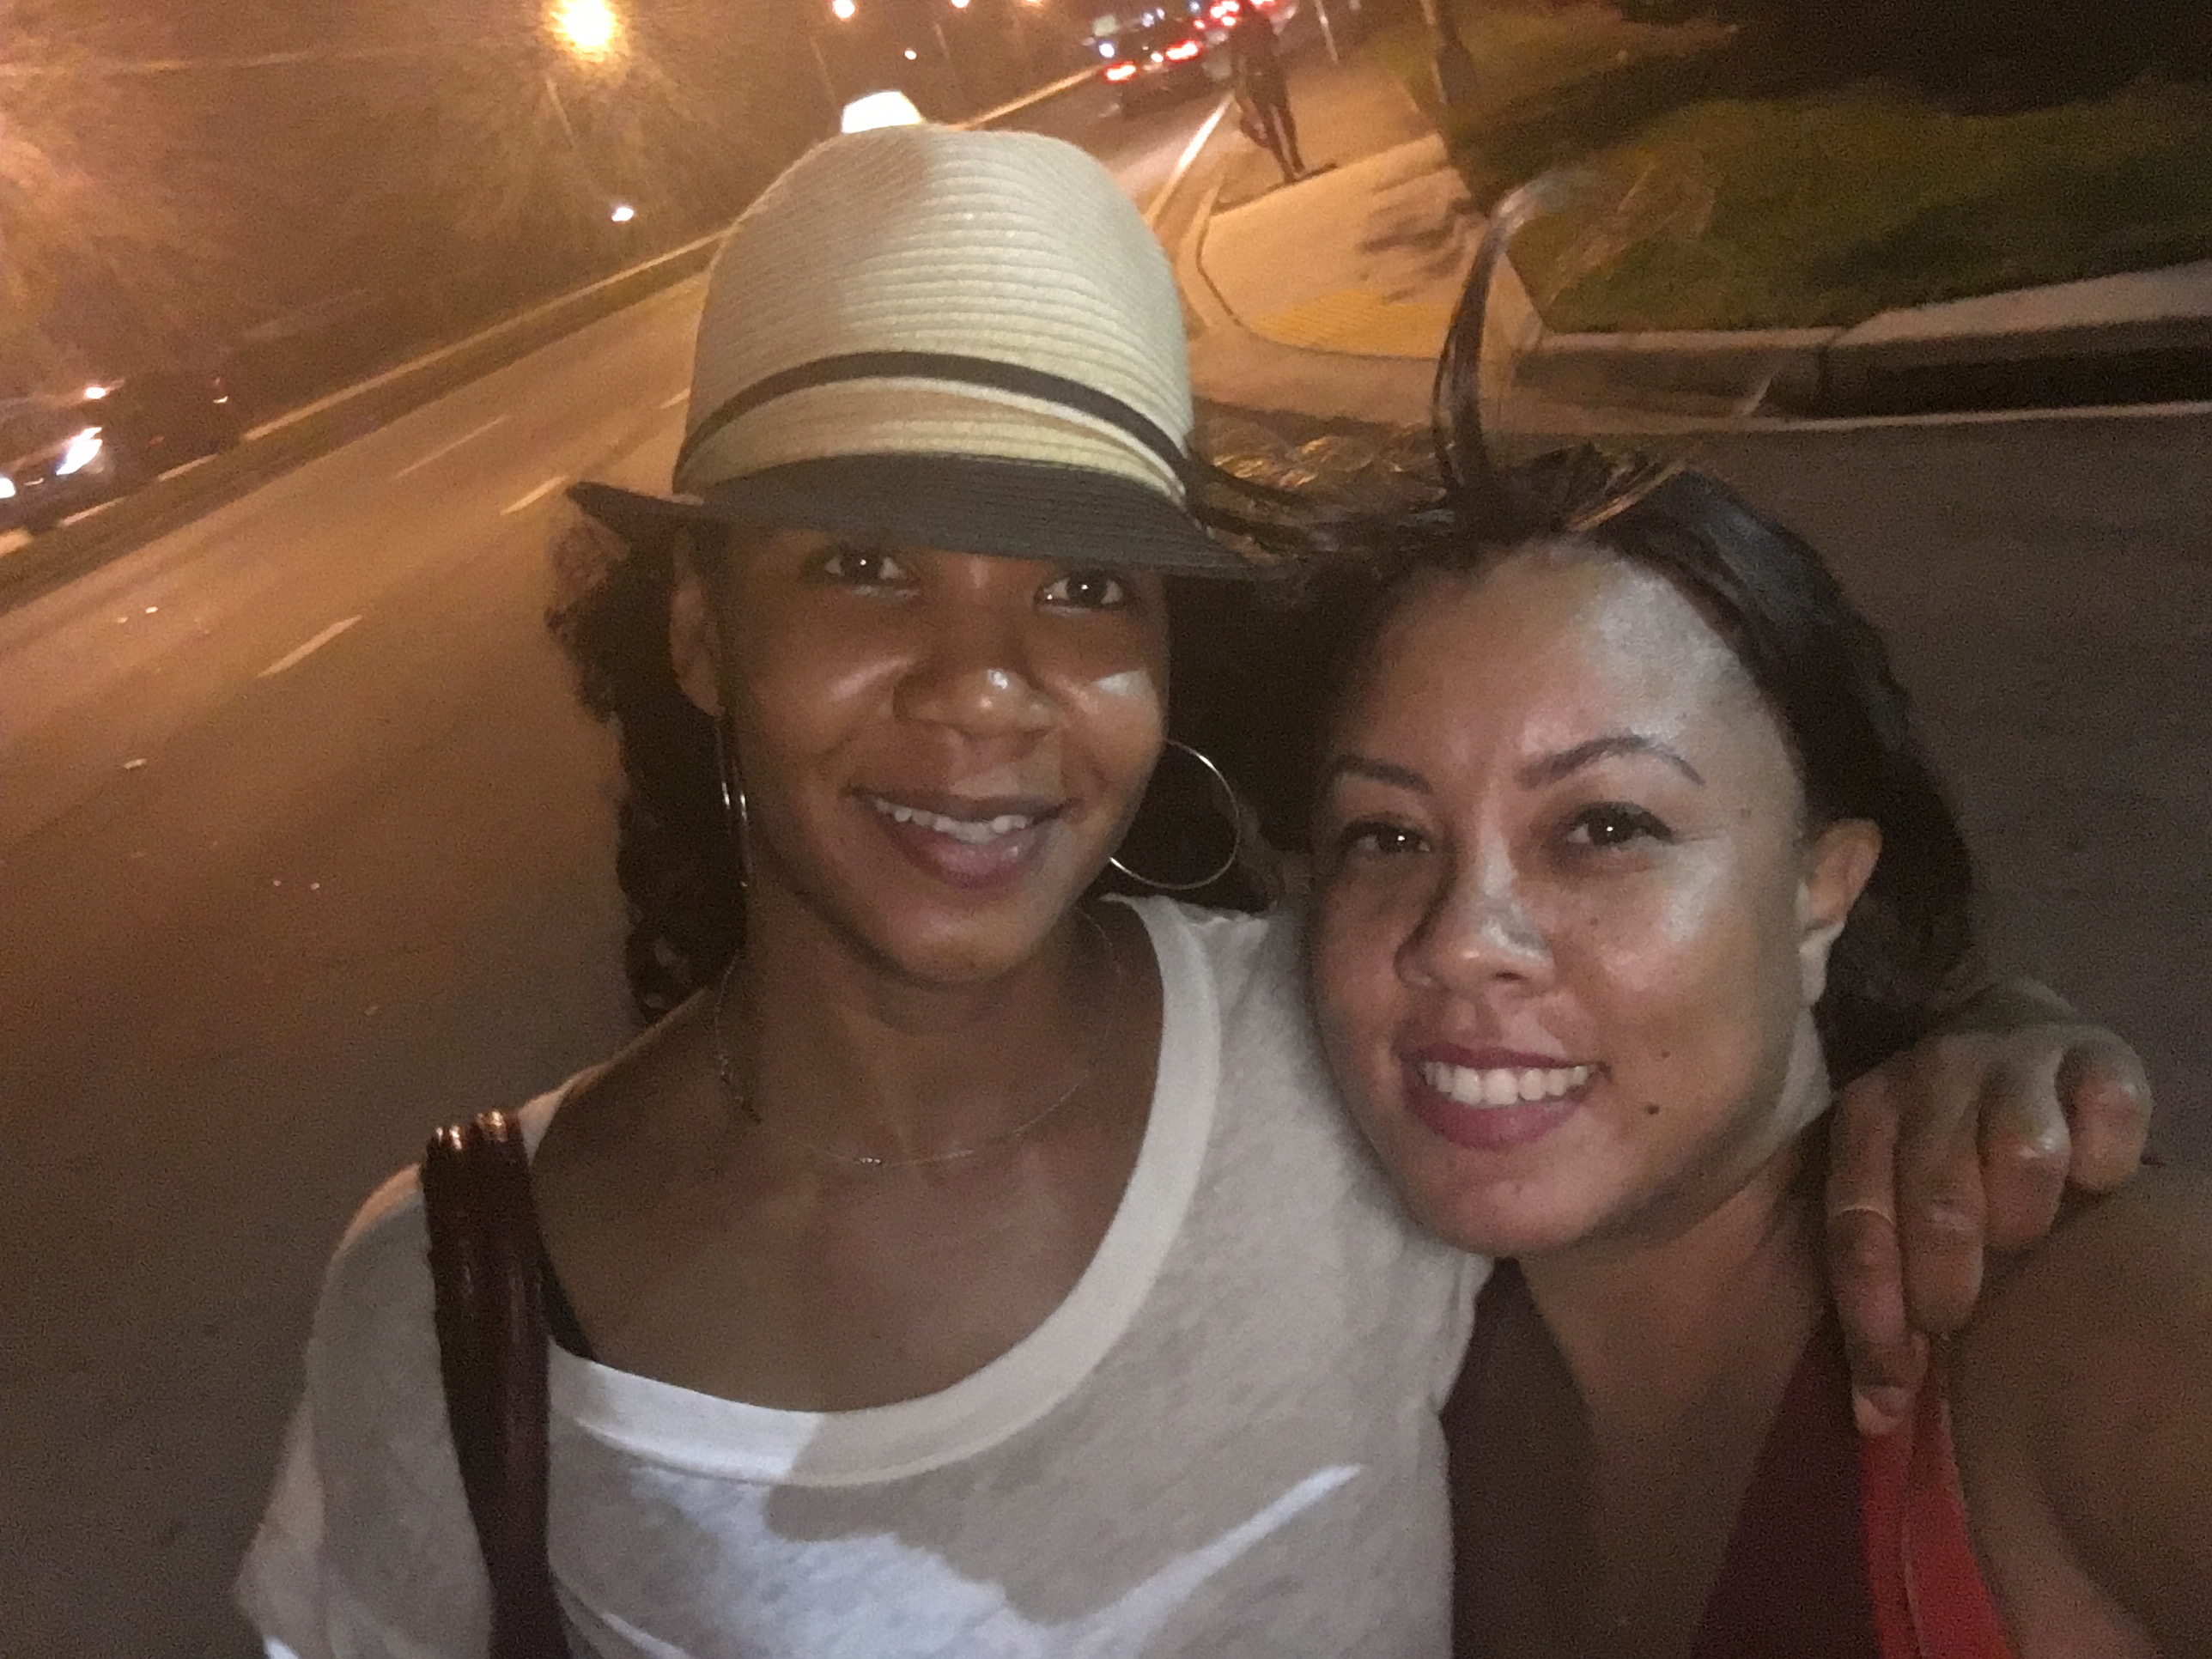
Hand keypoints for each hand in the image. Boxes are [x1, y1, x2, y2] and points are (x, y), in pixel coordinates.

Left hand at [1825, 994, 2151, 1435]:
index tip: (1887, 1402)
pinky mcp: (2097, 1055)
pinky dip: (2103, 1165)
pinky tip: (2091, 1184)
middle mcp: (1929, 1075)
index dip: (1874, 1327)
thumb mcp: (1891, 1193)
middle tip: (1963, 1319)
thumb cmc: (1942, 1147)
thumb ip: (1880, 1279)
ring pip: (2025, 1156)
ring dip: (2027, 1219)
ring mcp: (2013, 1060)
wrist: (2010, 1031)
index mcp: (1865, 1116)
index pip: (1857, 1232)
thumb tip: (1875, 1417)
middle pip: (1940, 1205)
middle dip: (1950, 1288)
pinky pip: (2106, 1122)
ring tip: (2026, 1239)